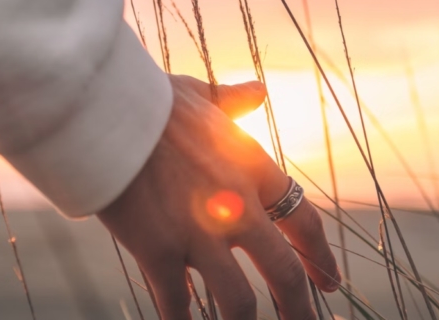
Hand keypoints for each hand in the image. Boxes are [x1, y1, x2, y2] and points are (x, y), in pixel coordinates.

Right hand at [97, 75, 340, 319]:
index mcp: (253, 169)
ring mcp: (200, 234)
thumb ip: (233, 100)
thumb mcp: (202, 95)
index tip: (330, 281)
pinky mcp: (159, 251)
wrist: (107, 111)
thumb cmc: (153, 100)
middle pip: (284, 271)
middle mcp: (238, 206)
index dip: (322, 256)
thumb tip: (257, 90)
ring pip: (238, 301)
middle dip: (300, 306)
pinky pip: (176, 304)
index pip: (304, 221)